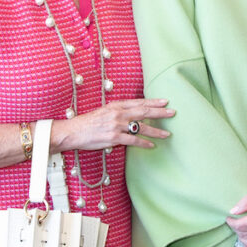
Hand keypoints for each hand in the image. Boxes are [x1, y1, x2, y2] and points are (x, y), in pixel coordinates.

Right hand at [52, 98, 173, 152]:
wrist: (73, 131)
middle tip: (173, 112)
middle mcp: (118, 113)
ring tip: (167, 134)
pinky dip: (144, 143)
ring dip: (156, 130)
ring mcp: (116, 125)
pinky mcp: (114, 137)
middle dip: (160, 112)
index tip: (165, 101)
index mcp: (116, 105)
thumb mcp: (104, 111)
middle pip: (143, 111)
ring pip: (141, 127)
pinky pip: (133, 140)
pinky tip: (152, 145)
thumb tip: (133, 113)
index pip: (138, 102)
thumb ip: (118, 111)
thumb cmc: (88, 122)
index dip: (153, 101)